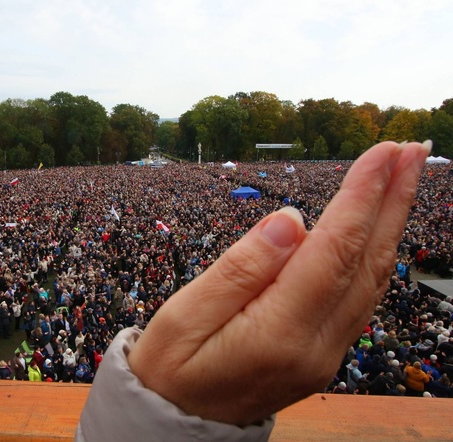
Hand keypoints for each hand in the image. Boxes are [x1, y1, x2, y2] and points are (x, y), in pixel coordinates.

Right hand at [127, 141, 430, 425]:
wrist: (176, 424)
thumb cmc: (169, 370)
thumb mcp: (184, 316)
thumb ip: (239, 268)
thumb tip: (293, 218)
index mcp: (278, 334)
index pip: (331, 252)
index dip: (360, 198)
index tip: (383, 152)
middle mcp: (316, 347)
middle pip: (365, 263)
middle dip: (392, 201)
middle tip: (412, 149)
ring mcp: (326, 355)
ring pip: (370, 280)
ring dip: (391, 224)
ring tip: (404, 177)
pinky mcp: (323, 355)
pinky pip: (359, 298)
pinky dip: (374, 255)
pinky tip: (378, 229)